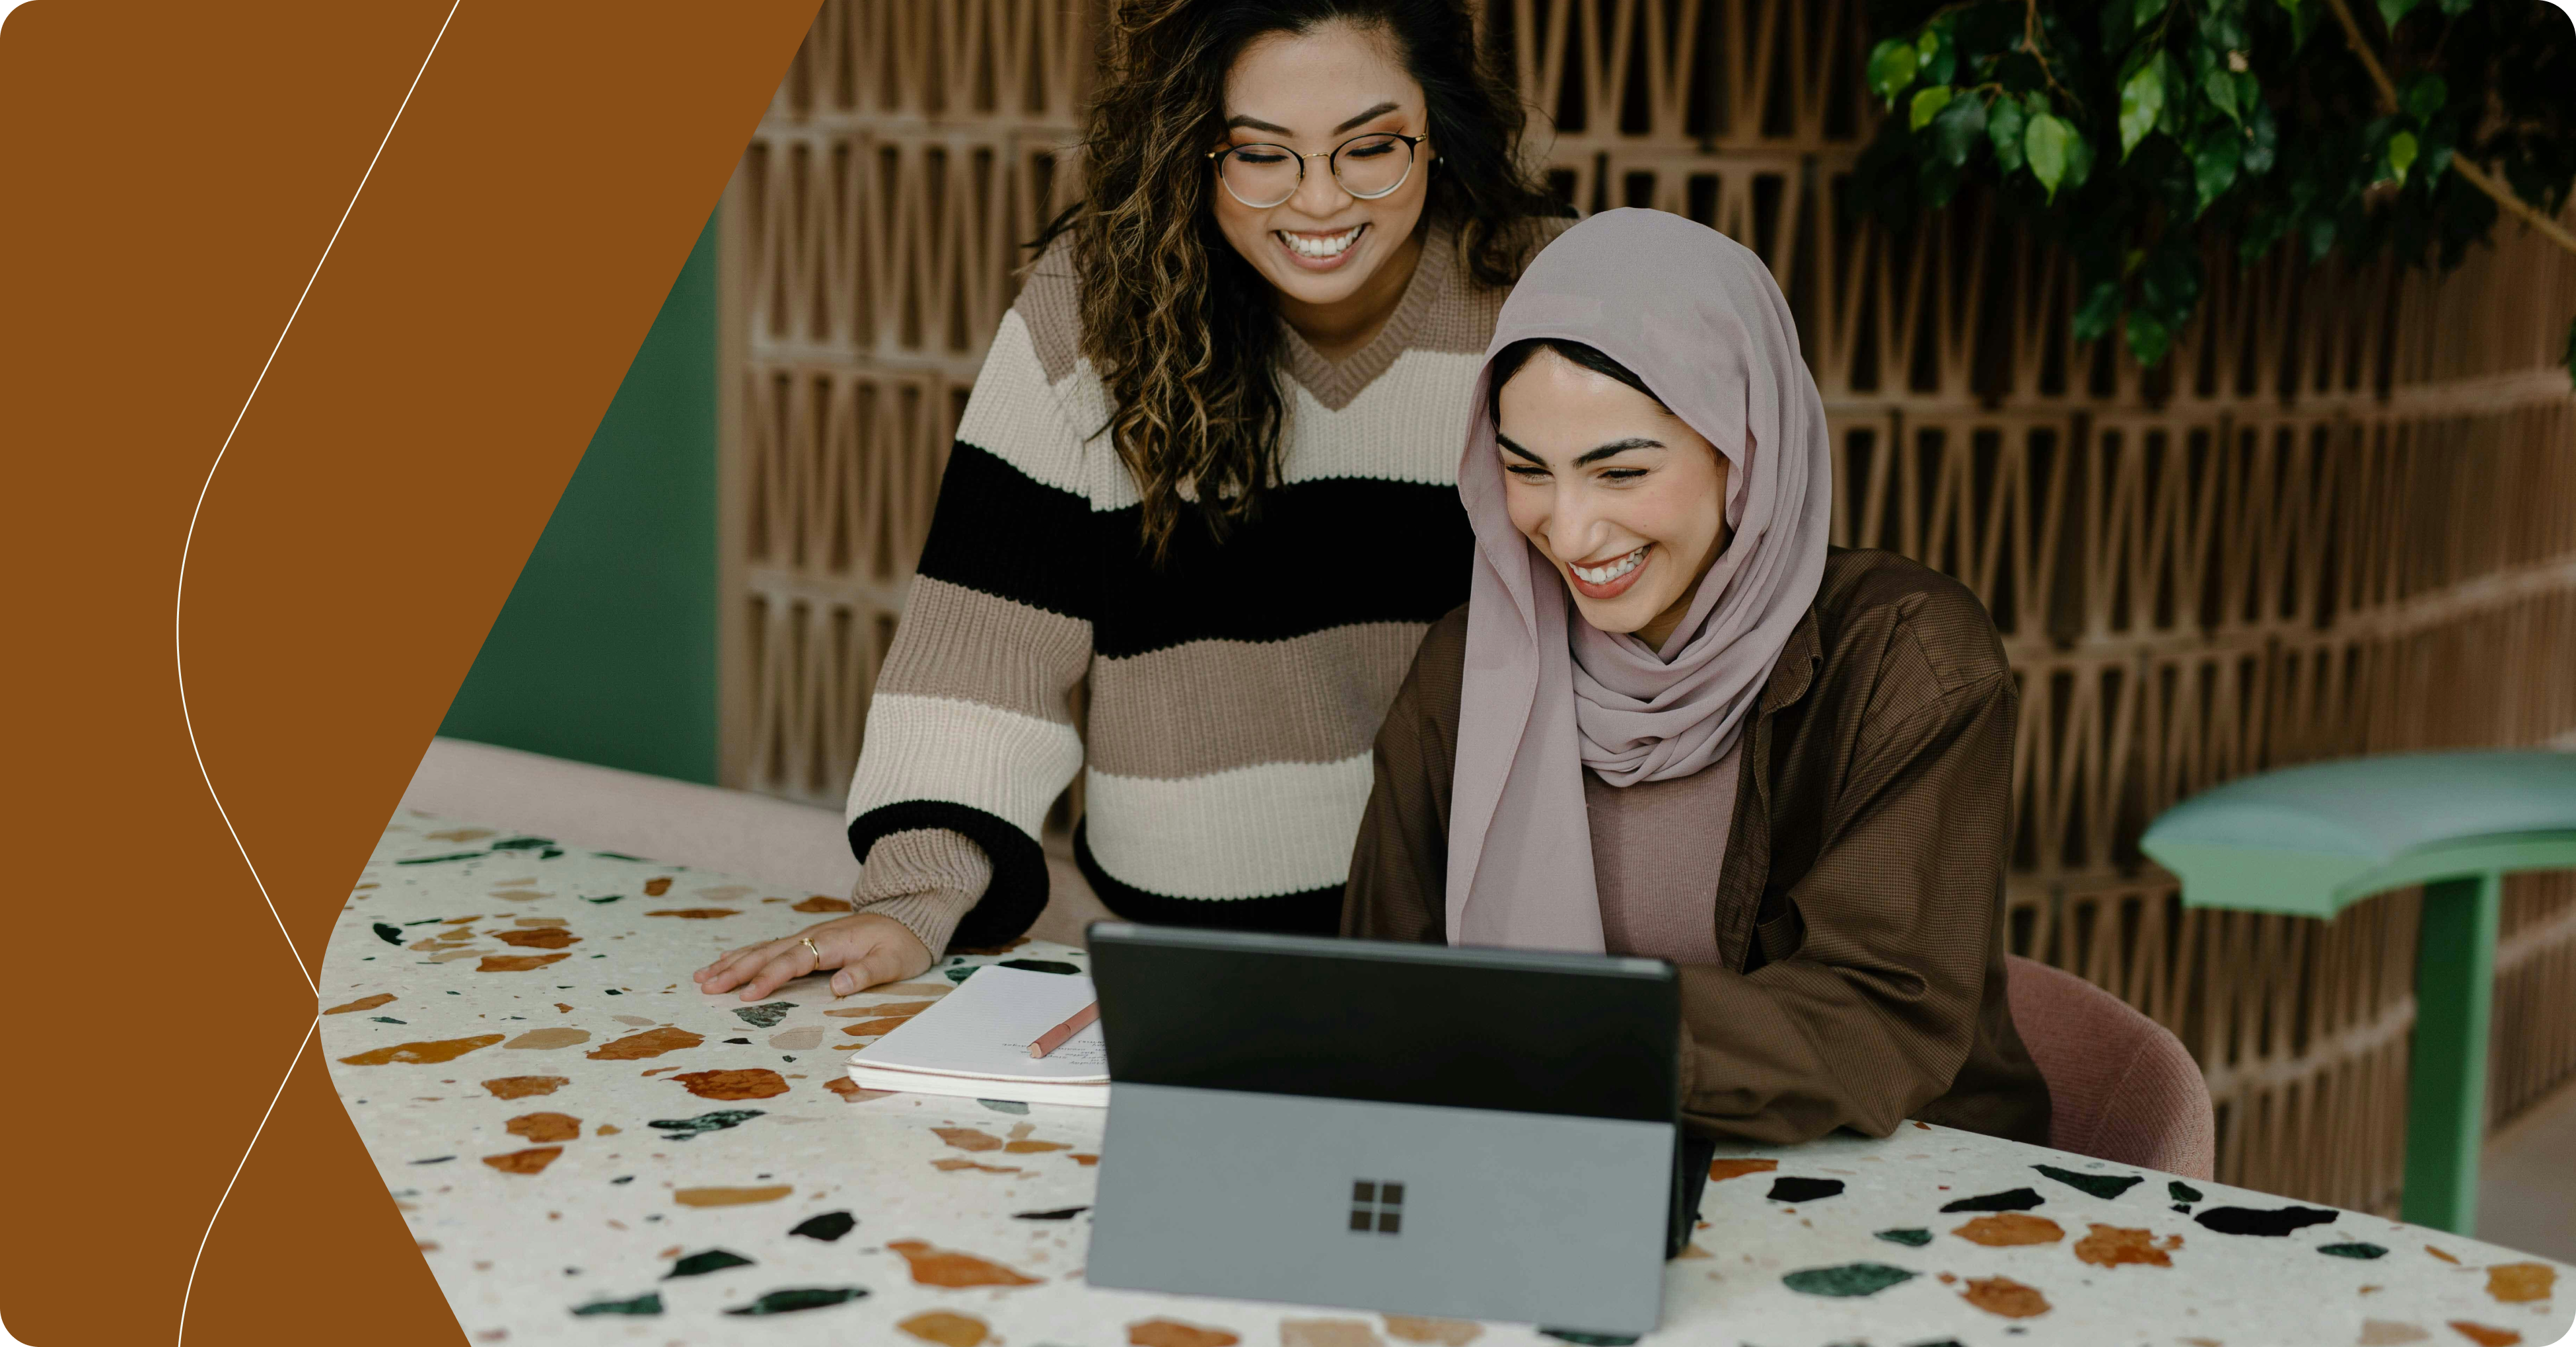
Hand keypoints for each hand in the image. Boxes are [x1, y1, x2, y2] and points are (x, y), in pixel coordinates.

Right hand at [691, 913, 933, 1000]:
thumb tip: (838, 987)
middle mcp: (813, 937)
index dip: (769, 978)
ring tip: (702, 976)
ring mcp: (807, 937)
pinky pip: (770, 949)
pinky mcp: (807, 942)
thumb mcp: (894, 962)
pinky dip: (745, 956)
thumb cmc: (901, 944)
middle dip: (735, 970)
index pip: (793, 961)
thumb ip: (866, 973)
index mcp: (831, 942)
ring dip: (732, 962)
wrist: (908, 918)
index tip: (747, 995)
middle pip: (767, 953)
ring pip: (762, 949)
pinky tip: (726, 962)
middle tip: (705, 986)